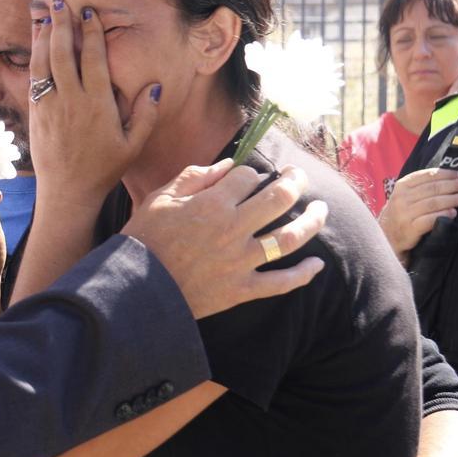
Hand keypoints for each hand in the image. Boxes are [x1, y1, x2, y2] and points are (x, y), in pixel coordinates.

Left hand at [28, 0, 155, 207]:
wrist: (67, 191)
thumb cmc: (104, 168)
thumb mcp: (133, 145)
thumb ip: (147, 115)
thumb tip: (156, 85)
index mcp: (97, 105)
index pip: (94, 60)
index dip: (91, 34)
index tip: (90, 13)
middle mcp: (71, 102)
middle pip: (64, 54)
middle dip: (63, 25)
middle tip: (62, 2)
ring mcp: (50, 107)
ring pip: (44, 64)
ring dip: (45, 37)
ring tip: (48, 15)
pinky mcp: (35, 114)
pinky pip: (34, 79)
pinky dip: (35, 57)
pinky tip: (38, 43)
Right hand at [123, 160, 326, 318]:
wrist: (136, 290)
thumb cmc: (143, 240)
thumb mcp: (160, 199)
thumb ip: (194, 177)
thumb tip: (226, 166)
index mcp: (213, 203)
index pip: (248, 176)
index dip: (249, 172)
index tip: (246, 177)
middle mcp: (234, 229)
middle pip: (279, 198)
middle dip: (294, 182)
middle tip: (299, 177)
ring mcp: (241, 261)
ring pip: (290, 238)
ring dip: (312, 221)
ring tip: (322, 209)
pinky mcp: (241, 290)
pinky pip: (280, 283)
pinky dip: (302, 275)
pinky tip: (316, 266)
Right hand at [378, 168, 457, 263]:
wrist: (387, 235)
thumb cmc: (404, 212)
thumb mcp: (406, 194)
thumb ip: (422, 185)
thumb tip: (452, 177)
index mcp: (402, 186)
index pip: (427, 175)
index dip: (446, 174)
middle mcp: (402, 198)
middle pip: (433, 188)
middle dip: (454, 185)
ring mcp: (404, 214)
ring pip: (433, 203)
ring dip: (453, 199)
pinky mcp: (409, 229)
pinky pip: (429, 220)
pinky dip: (443, 215)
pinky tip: (454, 213)